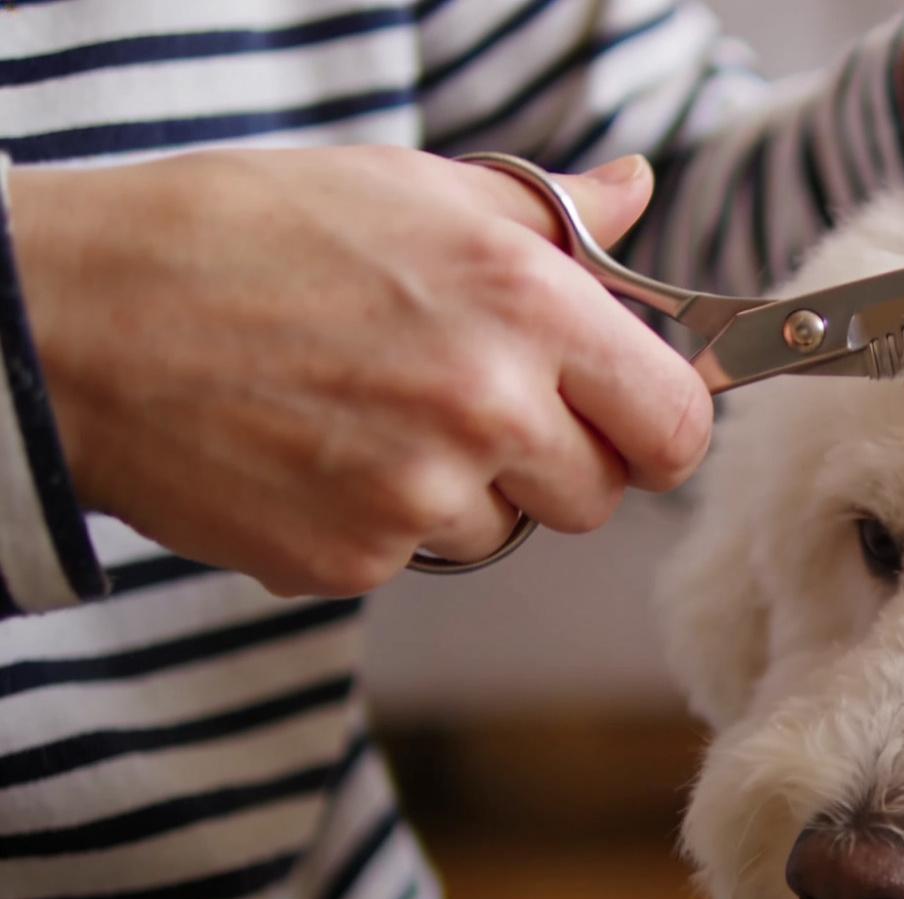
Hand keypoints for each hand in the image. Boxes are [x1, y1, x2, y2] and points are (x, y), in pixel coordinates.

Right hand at [11, 147, 710, 596]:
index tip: (634, 416)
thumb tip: (634, 192)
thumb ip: (549, 216)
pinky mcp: (353, 560)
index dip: (660, 424)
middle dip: (562, 459)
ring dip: (471, 492)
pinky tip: (322, 452)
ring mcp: (420, 495)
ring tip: (376, 414)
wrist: (81, 317)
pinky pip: (417, 558)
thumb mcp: (412, 189)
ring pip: (510, 532)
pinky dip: (383, 522)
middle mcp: (489, 405)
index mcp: (526, 303)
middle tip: (483, 404)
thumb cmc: (247, 233)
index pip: (676, 423)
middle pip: (602, 494)